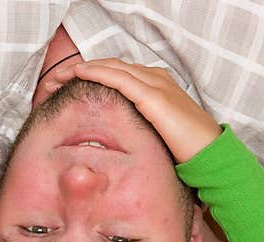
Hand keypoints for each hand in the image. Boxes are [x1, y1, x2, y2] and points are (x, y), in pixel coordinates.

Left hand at [48, 59, 221, 162]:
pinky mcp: (154, 96)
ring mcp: (155, 84)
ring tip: (58, 76)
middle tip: (54, 79)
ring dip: (82, 69)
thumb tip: (114, 140)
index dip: (90, 76)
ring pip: (111, 68)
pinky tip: (79, 74)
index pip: (117, 74)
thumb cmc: (185, 150)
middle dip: (80, 70)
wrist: (210, 154)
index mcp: (155, 86)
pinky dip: (97, 73)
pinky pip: (119, 78)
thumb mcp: (154, 134)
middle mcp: (155, 78)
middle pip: (110, 66)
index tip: (66, 86)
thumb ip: (136, 128)